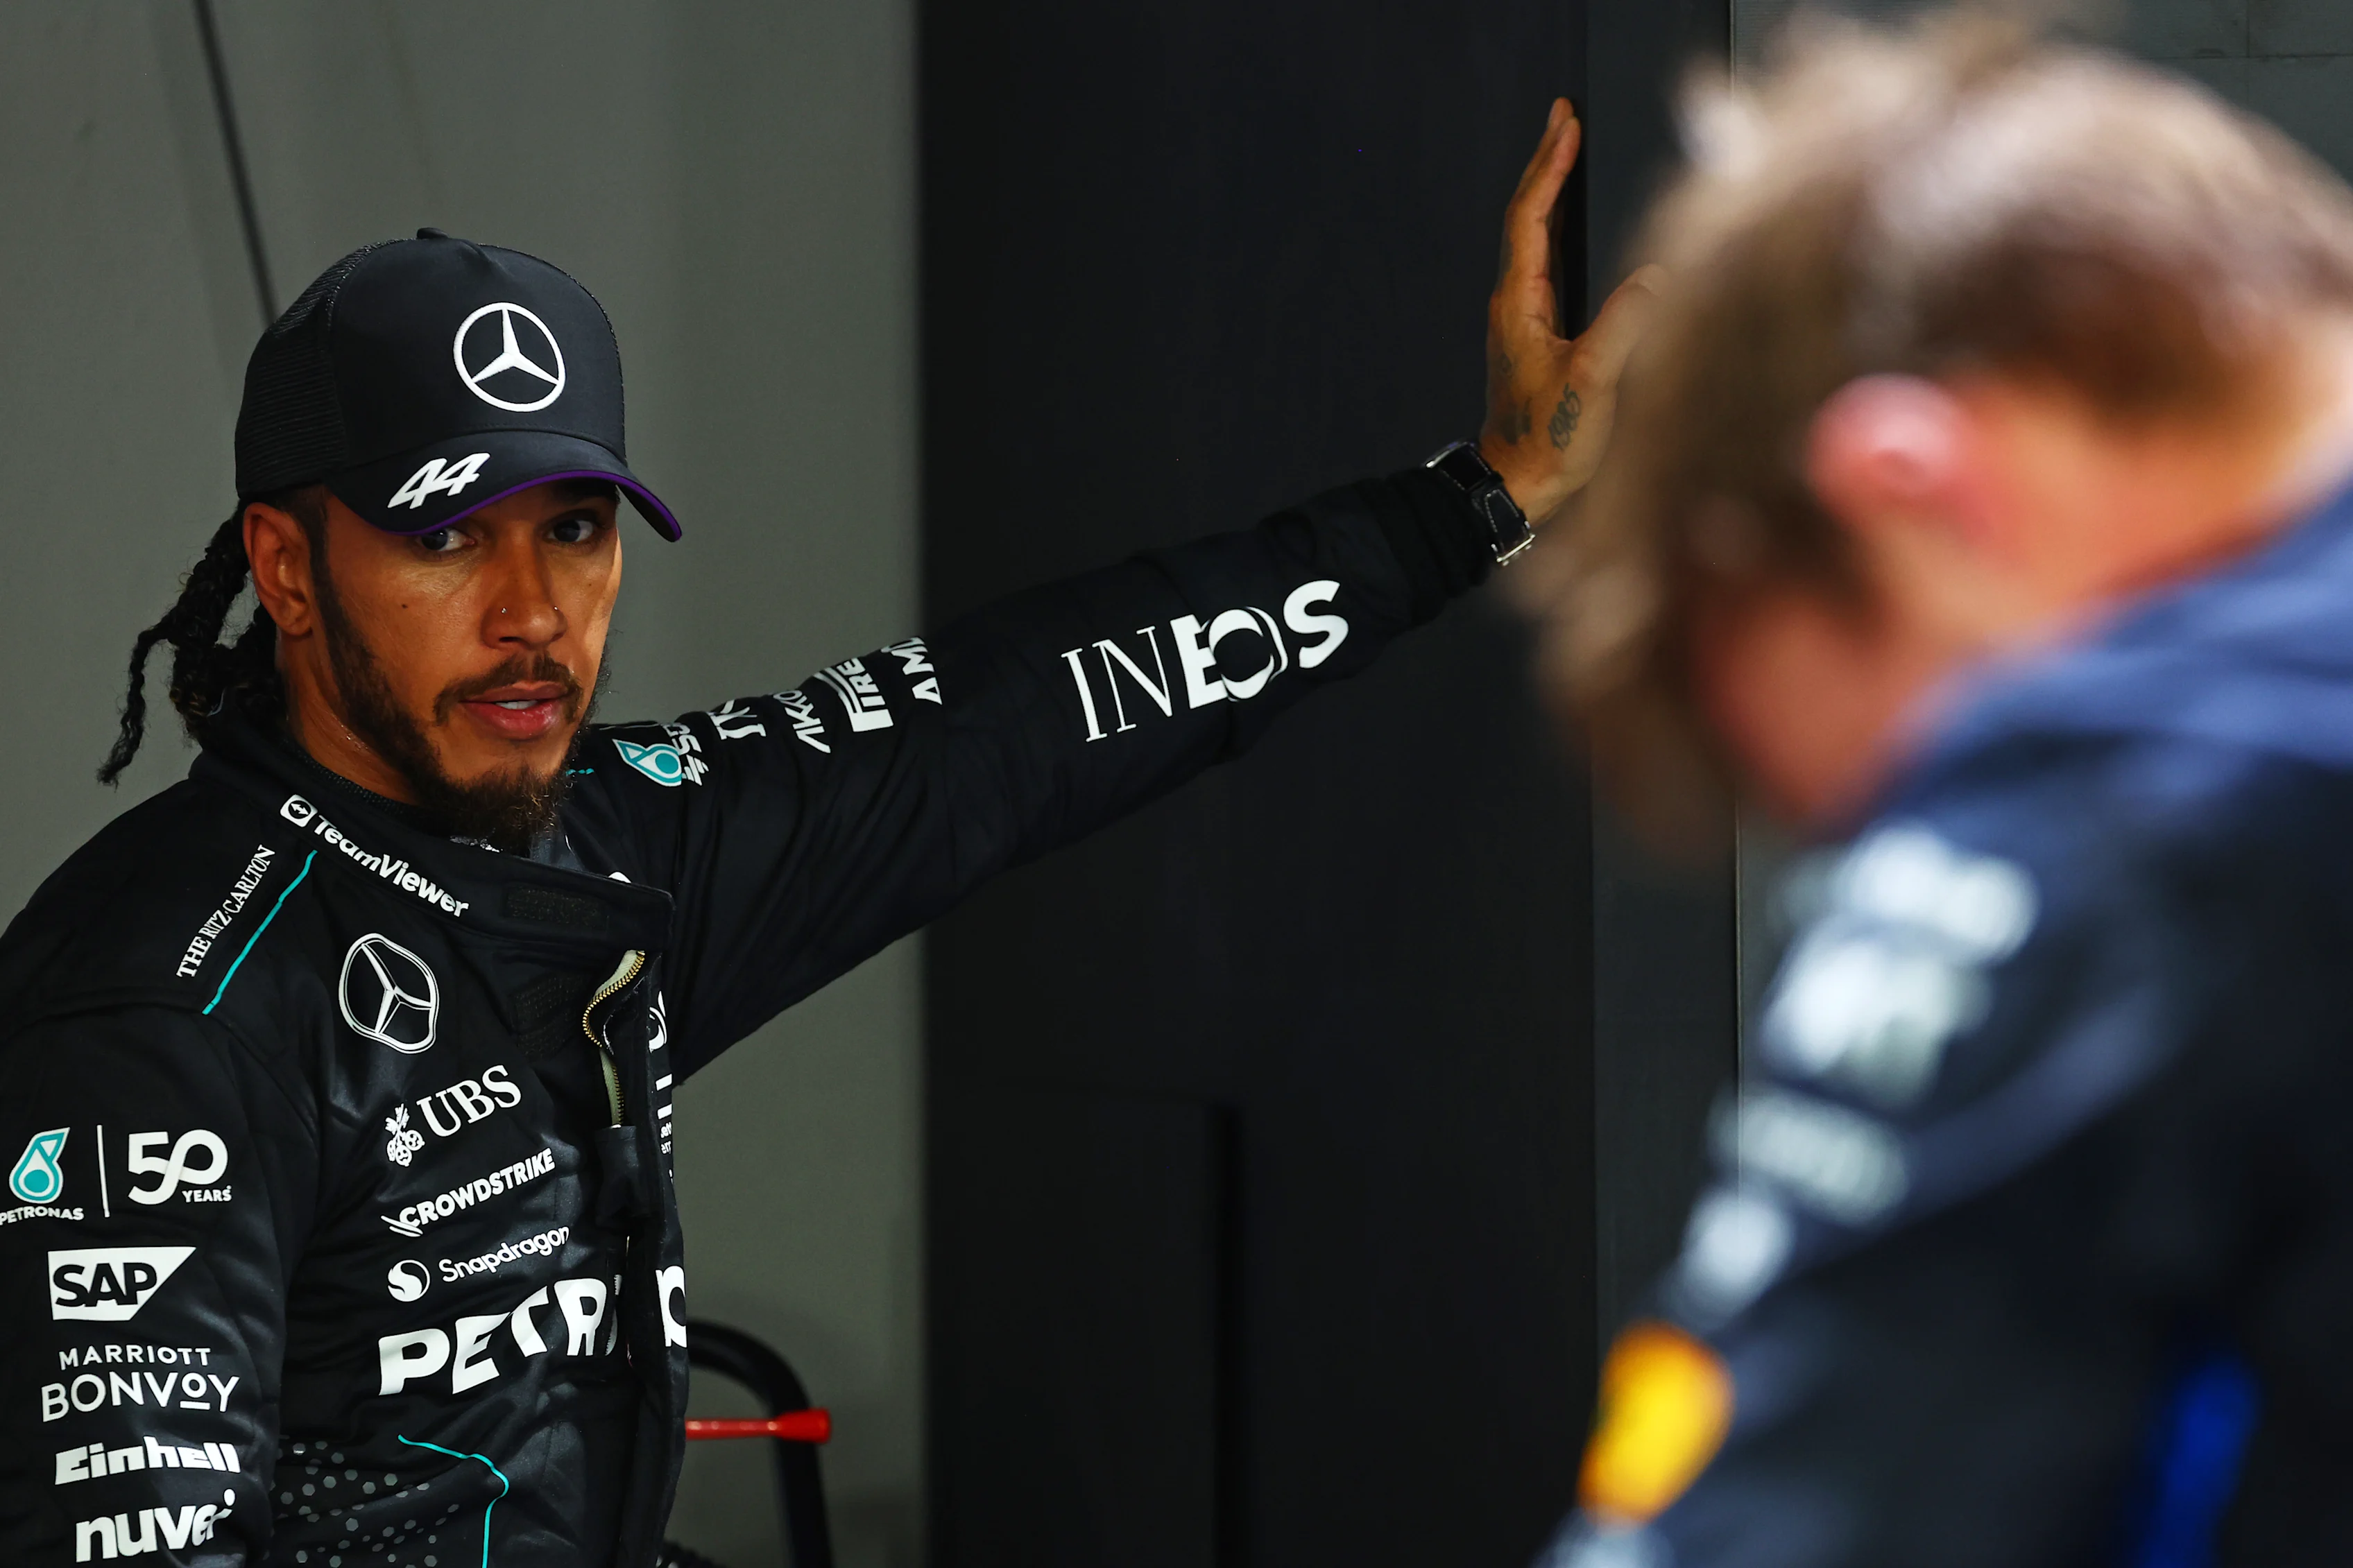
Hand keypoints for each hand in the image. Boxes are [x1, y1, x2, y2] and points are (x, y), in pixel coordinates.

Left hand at [1481, 99, 1665, 524]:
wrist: (1518, 485)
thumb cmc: (1547, 441)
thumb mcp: (1592, 381)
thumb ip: (1624, 325)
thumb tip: (1658, 276)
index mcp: (1520, 303)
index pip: (1530, 216)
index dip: (1550, 167)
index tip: (1566, 125)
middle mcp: (1516, 303)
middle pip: (1529, 215)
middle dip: (1548, 163)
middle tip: (1564, 117)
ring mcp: (1525, 317)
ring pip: (1536, 237)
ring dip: (1553, 191)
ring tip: (1570, 151)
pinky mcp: (1539, 333)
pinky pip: (1548, 263)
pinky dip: (1561, 228)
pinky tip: (1577, 221)